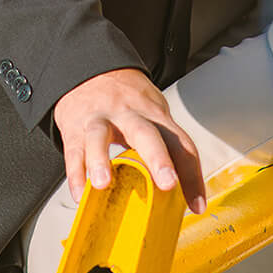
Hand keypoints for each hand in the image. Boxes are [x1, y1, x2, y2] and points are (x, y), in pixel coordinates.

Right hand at [53, 67, 205, 212]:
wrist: (91, 68)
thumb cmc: (126, 98)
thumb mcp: (151, 112)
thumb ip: (163, 146)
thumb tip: (179, 194)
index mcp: (154, 114)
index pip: (180, 143)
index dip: (192, 174)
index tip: (197, 205)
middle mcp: (129, 114)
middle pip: (146, 133)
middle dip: (158, 158)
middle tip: (168, 184)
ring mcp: (100, 119)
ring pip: (100, 135)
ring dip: (101, 160)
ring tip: (103, 184)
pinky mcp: (75, 127)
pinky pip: (74, 150)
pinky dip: (75, 173)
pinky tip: (80, 192)